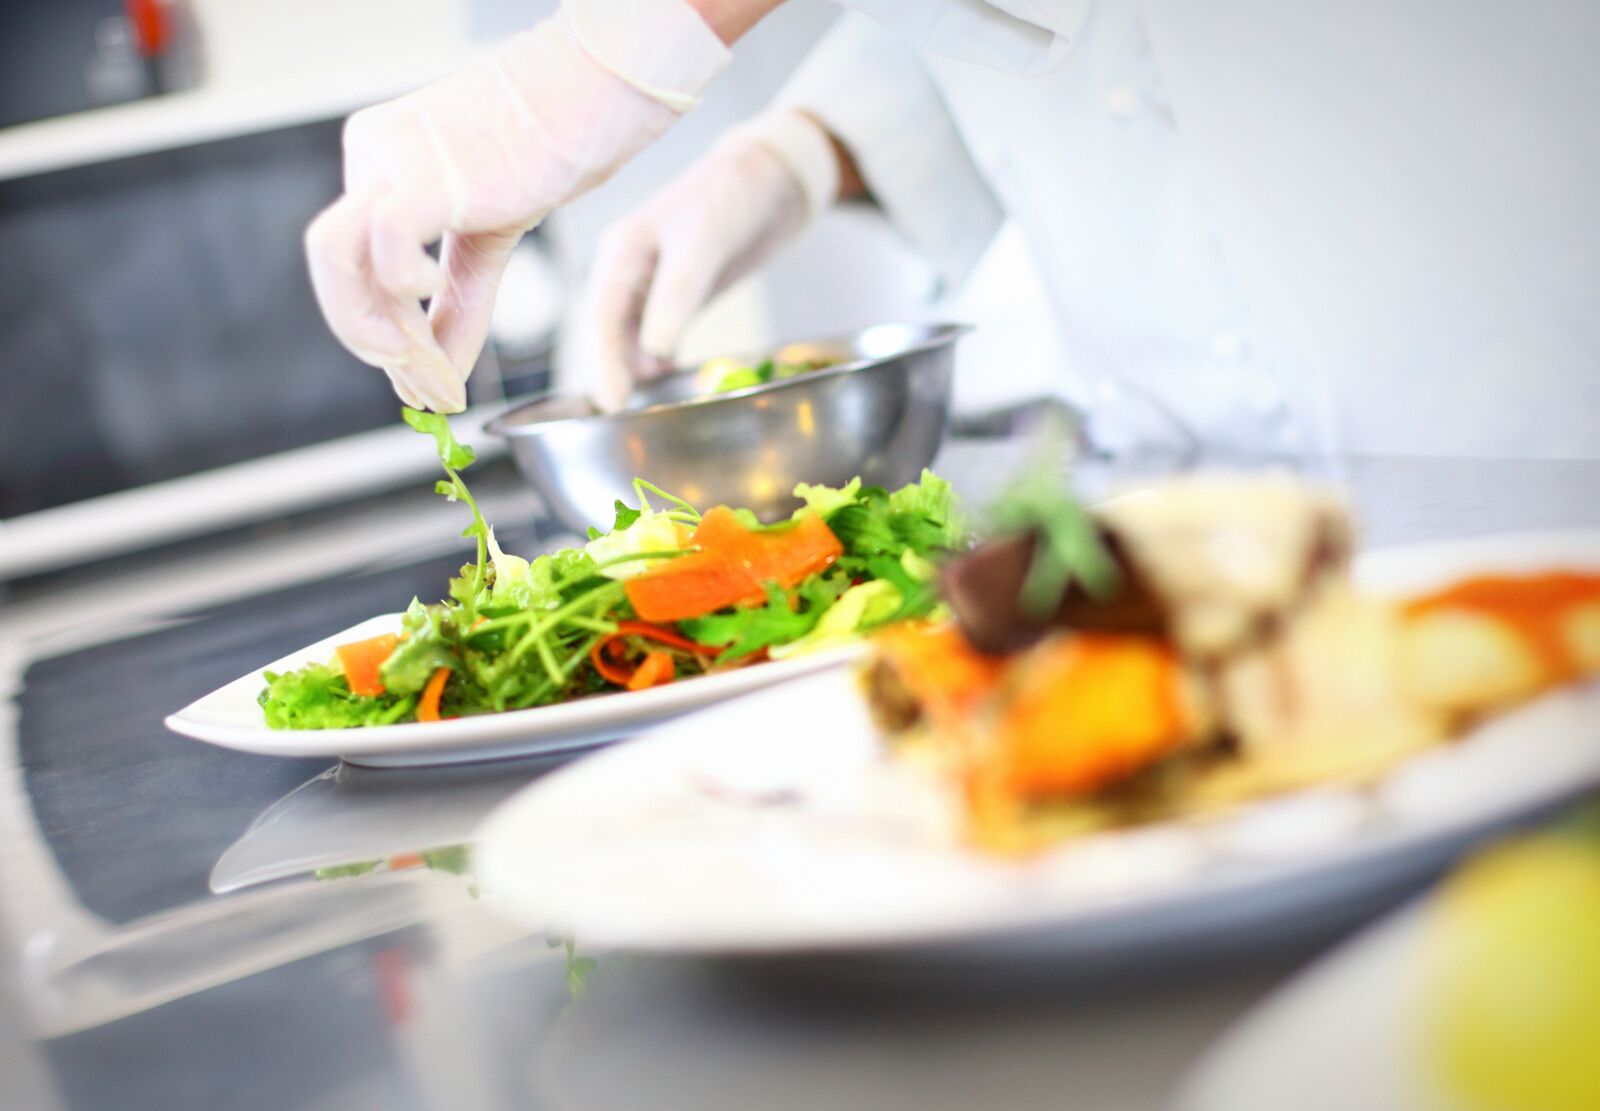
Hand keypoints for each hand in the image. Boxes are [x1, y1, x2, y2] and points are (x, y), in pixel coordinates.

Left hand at [304, 0, 730, 411]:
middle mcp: (371, 159)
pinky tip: (430, 298)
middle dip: (373, 345)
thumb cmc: (555, 147)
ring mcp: (393, 162)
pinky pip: (382, 242)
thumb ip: (461, 306)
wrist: (595, 88)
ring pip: (336, 261)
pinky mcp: (429, 174)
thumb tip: (442, 377)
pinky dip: (398, 290)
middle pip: (332, 272)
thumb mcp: (494, 237)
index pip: (354, 271)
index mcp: (379, 167)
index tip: (429, 388)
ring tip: (427, 365)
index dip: (384, 339)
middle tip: (427, 390)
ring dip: (376, 331)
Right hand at [585, 110, 843, 407]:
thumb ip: (676, 295)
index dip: (604, 361)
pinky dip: (659, 358)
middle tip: (619, 414)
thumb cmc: (732, 197)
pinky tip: (665, 379)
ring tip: (640, 405)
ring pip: (632, 336)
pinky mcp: (680, 295)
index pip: (602, 315)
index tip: (611, 401)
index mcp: (622, 251)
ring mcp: (654, 284)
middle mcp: (629, 269)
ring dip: (633, 368)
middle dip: (612, 370)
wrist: (773, 177)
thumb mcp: (702, 243)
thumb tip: (652, 352)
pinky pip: (659, 335)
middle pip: (610, 330)